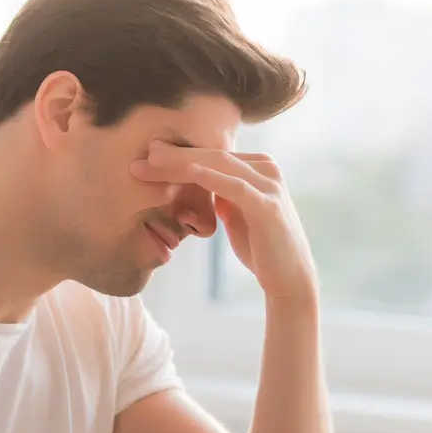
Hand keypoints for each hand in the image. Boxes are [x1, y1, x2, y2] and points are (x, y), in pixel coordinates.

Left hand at [131, 141, 318, 302]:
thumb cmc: (261, 248)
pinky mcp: (267, 205)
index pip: (214, 155)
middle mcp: (266, 169)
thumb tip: (200, 181)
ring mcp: (269, 185)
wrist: (289, 279)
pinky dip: (210, 178)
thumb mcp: (237, 214)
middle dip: (176, 155)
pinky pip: (235, 187)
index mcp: (258, 167)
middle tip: (142, 155)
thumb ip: (223, 194)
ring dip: (183, 162)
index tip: (148, 156)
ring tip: (153, 161)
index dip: (180, 154)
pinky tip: (188, 171)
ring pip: (220, 165)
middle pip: (214, 155)